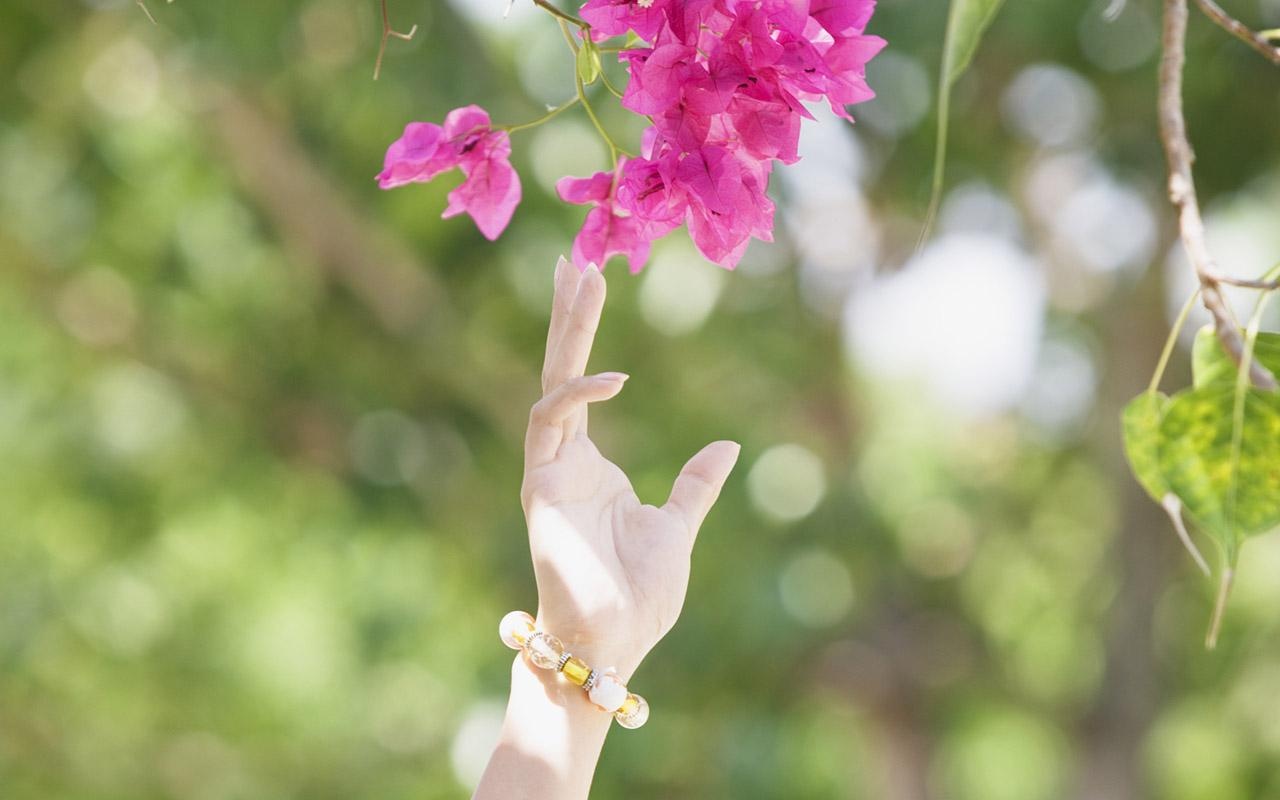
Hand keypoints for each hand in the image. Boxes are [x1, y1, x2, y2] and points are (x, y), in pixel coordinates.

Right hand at [521, 258, 739, 678]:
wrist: (613, 646)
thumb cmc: (639, 597)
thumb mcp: (678, 526)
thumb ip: (695, 485)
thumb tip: (725, 445)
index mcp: (592, 466)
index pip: (583, 384)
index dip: (584, 335)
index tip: (591, 281)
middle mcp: (564, 459)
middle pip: (561, 371)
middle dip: (566, 318)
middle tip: (574, 260)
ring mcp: (548, 471)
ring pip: (550, 384)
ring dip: (566, 333)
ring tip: (581, 279)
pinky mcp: (539, 489)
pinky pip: (549, 425)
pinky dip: (578, 397)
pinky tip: (612, 377)